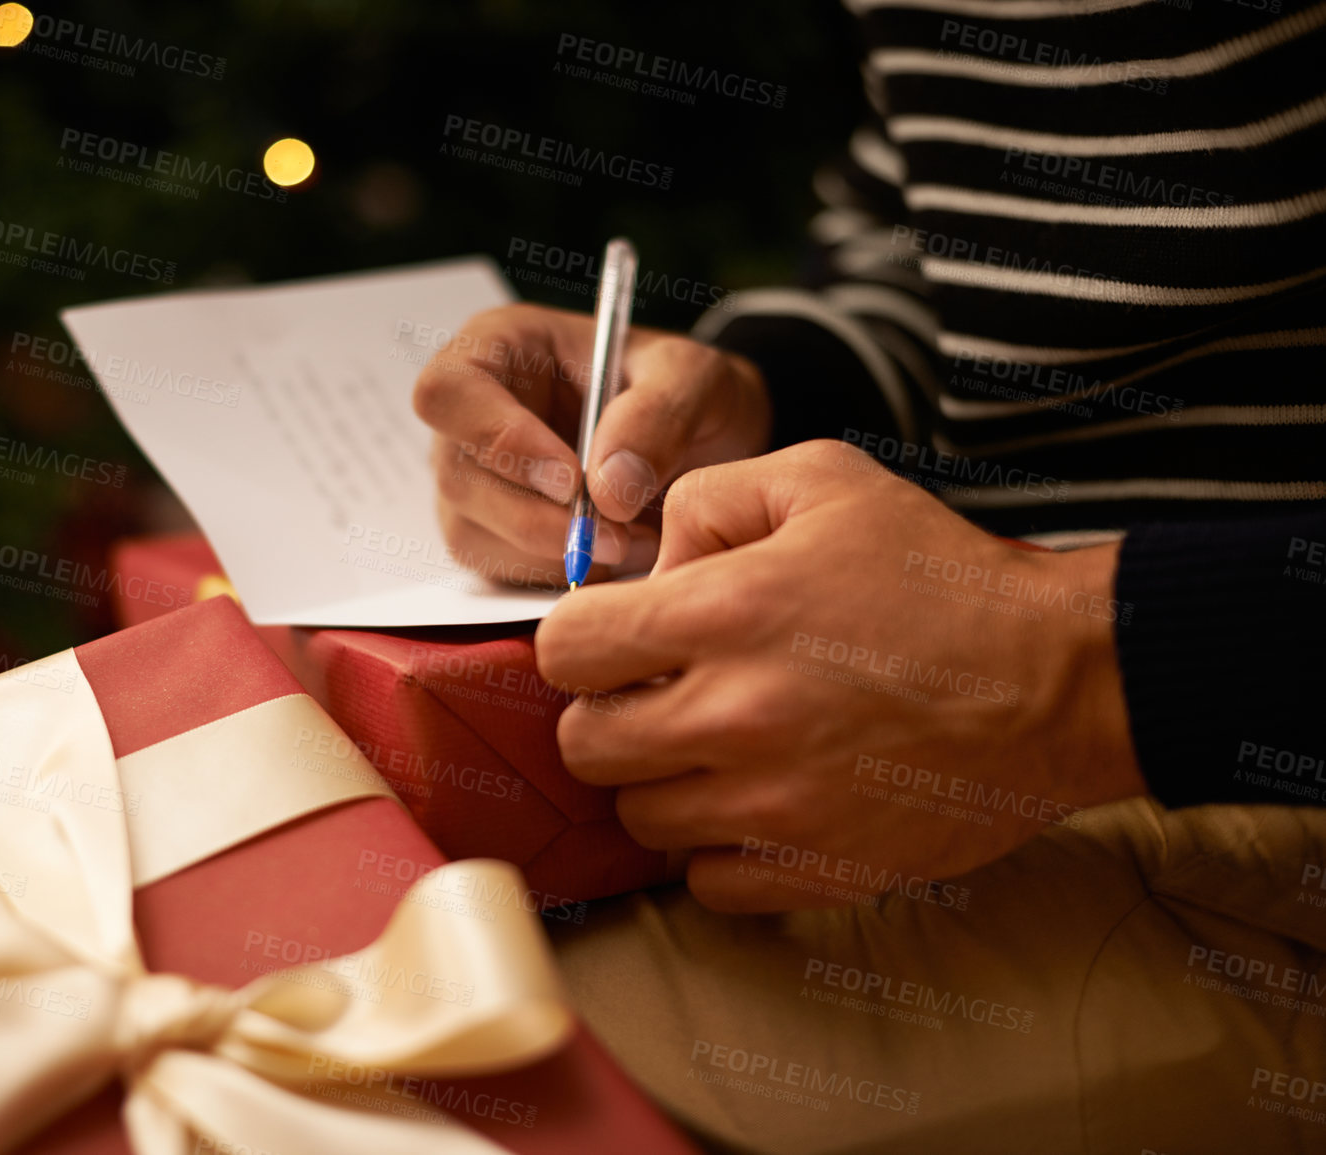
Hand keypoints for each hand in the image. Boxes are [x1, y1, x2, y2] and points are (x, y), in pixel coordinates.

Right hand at [411, 303, 769, 587]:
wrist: (703, 439)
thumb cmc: (681, 388)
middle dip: (536, 519)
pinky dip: (560, 574)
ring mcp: (475, 479)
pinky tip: (617, 554)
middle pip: (458, 477)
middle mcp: (470, 415)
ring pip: (473, 534)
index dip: (497, 440)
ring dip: (553, 554)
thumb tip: (604, 488)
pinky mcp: (493, 534)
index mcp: (498, 347)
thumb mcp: (693, 377)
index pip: (449, 392)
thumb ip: (658, 415)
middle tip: (615, 535)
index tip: (570, 479)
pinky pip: (502, 571)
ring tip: (633, 540)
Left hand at [535, 440, 1146, 911]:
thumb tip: (648, 566)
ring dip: (664, 784)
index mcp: (722, 613)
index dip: (585, 641)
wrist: (1061, 679)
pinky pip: (706, 884)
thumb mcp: (823, 480)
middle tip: (667, 697)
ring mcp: (773, 804)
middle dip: (612, 715)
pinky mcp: (817, 868)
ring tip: (722, 749)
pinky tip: (760, 803)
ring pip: (639, 819)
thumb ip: (708, 500)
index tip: (624, 642)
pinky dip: (719, 851)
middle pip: (583, 745)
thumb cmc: (941, 575)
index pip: (562, 650)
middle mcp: (733, 715)